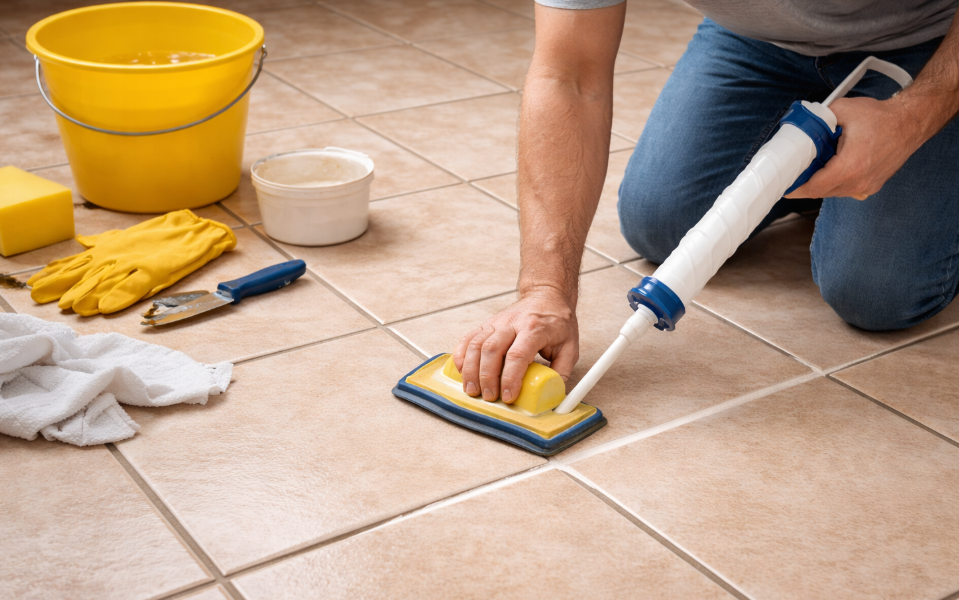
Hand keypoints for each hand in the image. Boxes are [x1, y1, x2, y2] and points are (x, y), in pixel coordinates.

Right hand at [453, 287, 578, 403]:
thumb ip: (562, 372)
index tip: (508, 396)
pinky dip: (461, 354)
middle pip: (492, 350)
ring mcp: (497, 322)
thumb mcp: (571, 346)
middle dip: (487, 377)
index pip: (518, 355)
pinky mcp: (487, 323)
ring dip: (471, 370)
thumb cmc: (557, 322)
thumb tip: (552, 396)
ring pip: (477, 344)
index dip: (510, 378)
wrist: (546, 296)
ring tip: (472, 390)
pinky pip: (469, 338)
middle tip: (489, 397)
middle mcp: (513, 323)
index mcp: (535, 329)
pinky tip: (461, 370)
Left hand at [785, 96, 925, 200]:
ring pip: (834, 191)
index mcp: (849, 167)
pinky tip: (832, 167)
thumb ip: (819, 118)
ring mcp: (867, 186)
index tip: (784, 186)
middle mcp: (859, 181)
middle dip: (806, 183)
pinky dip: (836, 181)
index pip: (814, 187)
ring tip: (814, 166)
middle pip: (821, 191)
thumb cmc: (882, 117)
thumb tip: (803, 123)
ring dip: (821, 182)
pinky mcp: (873, 185)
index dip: (796, 188)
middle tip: (795, 172)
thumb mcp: (844, 110)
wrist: (912, 122)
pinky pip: (847, 189)